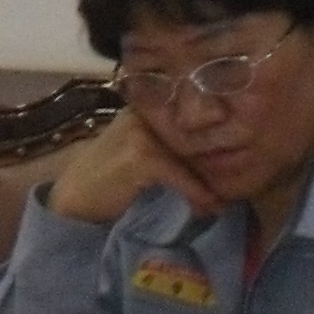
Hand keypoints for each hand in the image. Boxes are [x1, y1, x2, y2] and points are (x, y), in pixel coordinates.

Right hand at [40, 110, 221, 227]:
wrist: (74, 199)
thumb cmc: (110, 179)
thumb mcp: (143, 154)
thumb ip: (172, 147)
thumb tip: (218, 156)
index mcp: (146, 106)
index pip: (191, 116)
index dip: (215, 136)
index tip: (239, 156)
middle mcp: (144, 112)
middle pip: (196, 135)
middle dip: (218, 158)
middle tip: (239, 180)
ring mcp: (141, 132)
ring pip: (193, 157)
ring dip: (211, 181)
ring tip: (224, 198)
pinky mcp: (140, 156)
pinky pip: (182, 177)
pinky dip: (198, 195)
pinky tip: (209, 207)